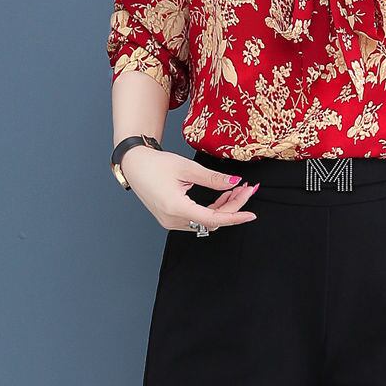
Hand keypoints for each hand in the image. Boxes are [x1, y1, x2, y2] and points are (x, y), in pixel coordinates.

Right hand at [121, 146, 258, 230]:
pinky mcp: (171, 217)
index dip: (234, 217)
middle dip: (233, 206)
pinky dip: (212, 208)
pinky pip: (197, 218)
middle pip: (211, 220)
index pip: (212, 219)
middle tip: (248, 189)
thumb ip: (212, 178)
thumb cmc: (156, 164)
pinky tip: (223, 194)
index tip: (251, 214)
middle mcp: (172, 219)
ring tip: (238, 189)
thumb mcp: (187, 167)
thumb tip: (234, 182)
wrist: (134, 165)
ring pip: (205, 221)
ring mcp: (170, 221)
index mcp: (176, 207)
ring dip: (224, 208)